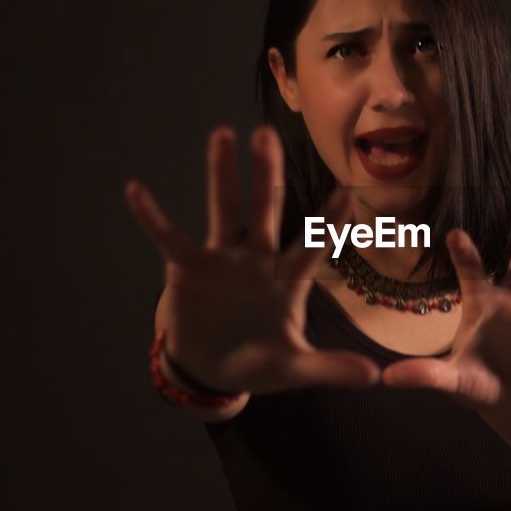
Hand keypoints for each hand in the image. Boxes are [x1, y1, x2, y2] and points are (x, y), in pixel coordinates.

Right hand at [124, 125, 380, 395]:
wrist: (213, 369)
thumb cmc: (260, 360)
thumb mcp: (295, 368)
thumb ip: (330, 367)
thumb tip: (374, 376)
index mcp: (288, 279)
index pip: (313, 245)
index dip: (329, 222)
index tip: (347, 192)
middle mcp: (258, 259)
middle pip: (266, 210)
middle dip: (267, 174)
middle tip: (267, 134)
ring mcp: (223, 259)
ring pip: (223, 209)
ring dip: (221, 174)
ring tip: (222, 134)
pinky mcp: (188, 268)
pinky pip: (169, 237)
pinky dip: (152, 217)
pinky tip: (136, 190)